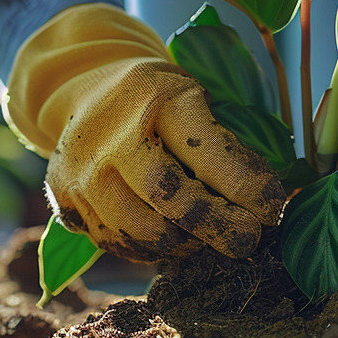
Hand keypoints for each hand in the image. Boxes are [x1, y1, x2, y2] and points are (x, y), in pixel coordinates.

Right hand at [7, 4, 285, 261]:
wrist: (85, 88)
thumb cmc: (158, 99)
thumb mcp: (194, 98)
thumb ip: (225, 145)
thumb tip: (270, 205)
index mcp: (157, 99)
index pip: (208, 154)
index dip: (247, 187)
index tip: (273, 209)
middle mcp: (113, 136)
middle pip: (172, 199)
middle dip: (219, 227)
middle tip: (248, 241)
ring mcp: (82, 171)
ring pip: (142, 231)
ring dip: (185, 245)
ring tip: (207, 240)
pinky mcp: (64, 200)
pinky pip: (116, 243)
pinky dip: (151, 250)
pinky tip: (172, 239)